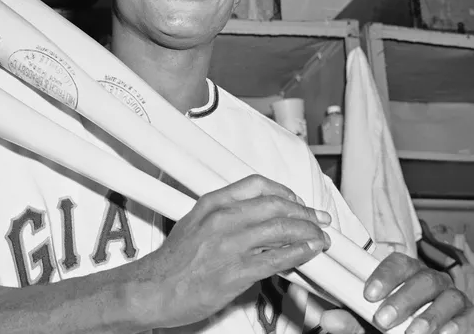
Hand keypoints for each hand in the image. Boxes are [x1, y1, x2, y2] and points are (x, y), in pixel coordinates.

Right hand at [136, 174, 331, 327]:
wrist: (153, 289)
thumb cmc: (172, 262)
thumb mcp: (194, 223)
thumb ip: (223, 216)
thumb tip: (251, 217)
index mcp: (212, 203)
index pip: (257, 185)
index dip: (284, 191)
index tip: (297, 201)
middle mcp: (223, 218)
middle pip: (276, 204)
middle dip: (304, 212)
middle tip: (318, 219)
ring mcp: (230, 244)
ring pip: (281, 229)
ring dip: (307, 232)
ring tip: (319, 238)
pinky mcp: (236, 271)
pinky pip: (277, 258)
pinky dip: (299, 253)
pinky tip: (308, 253)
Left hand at [317, 252, 473, 333]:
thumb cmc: (396, 330)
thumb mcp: (370, 328)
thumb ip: (352, 323)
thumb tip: (329, 320)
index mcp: (407, 277)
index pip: (398, 263)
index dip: (384, 275)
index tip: (368, 294)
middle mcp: (433, 283)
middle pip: (423, 279)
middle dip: (403, 299)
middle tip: (383, 319)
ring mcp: (456, 299)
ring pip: (449, 297)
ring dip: (430, 315)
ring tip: (414, 333)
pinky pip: (473, 316)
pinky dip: (461, 326)